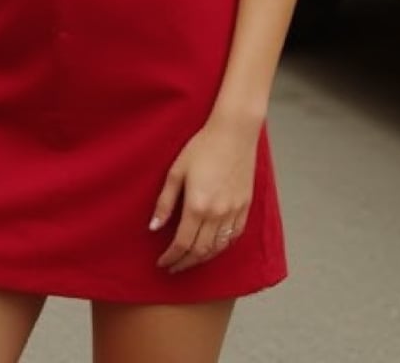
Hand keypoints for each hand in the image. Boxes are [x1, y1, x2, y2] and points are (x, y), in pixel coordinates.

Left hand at [151, 113, 259, 273]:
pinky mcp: (245, 207)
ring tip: (189, 260)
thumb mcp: (176, 171)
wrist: (234, 133)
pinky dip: (221, 247)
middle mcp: (217, 213)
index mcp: (198, 205)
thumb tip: (154, 227)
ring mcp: (234, 211)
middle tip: (173, 267)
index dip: (171, 257)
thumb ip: (165, 202)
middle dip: (184, 262)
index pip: (182, 243)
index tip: (162, 263)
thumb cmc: (203, 146)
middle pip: (200, 250)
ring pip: (218, 248)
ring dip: (202, 258)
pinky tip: (212, 247)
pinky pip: (233, 237)